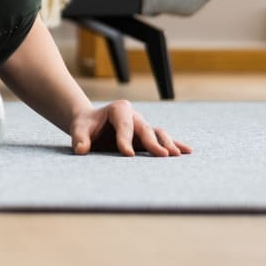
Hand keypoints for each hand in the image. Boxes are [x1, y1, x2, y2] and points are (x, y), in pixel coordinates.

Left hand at [70, 99, 191, 156]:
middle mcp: (135, 116)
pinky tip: (187, 152)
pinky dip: (175, 145)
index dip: (125, 139)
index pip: (123, 125)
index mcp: (119, 109)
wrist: (90, 124)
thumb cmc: (85, 126)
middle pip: (145, 129)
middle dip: (153, 142)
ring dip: (168, 144)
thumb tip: (81, 150)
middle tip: (162, 155)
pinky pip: (162, 139)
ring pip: (158, 133)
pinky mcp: (147, 136)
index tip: (127, 154)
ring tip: (176, 156)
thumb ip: (79, 138)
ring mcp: (143, 126)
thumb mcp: (78, 129)